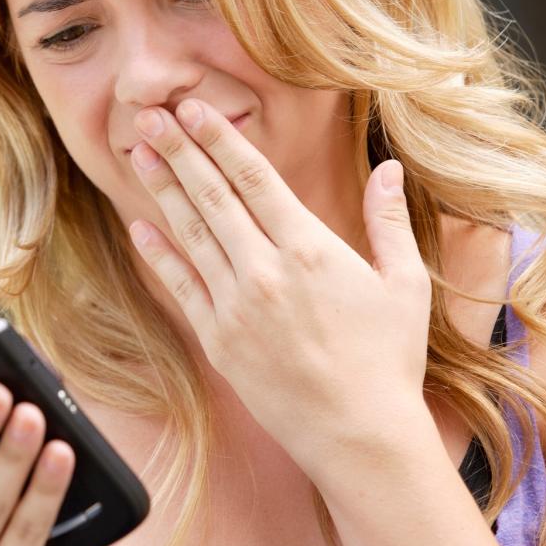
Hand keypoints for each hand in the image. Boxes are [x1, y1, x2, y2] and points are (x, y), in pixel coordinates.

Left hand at [126, 98, 432, 467]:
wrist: (360, 436)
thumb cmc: (389, 360)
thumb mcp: (405, 284)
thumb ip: (390, 222)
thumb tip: (389, 167)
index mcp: (311, 249)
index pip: (254, 178)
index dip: (219, 139)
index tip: (193, 108)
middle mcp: (266, 271)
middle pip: (213, 196)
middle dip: (179, 151)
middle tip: (150, 115)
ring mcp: (237, 307)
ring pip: (192, 235)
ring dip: (163, 191)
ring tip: (140, 154)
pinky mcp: (219, 340)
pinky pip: (182, 287)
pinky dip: (160, 255)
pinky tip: (141, 228)